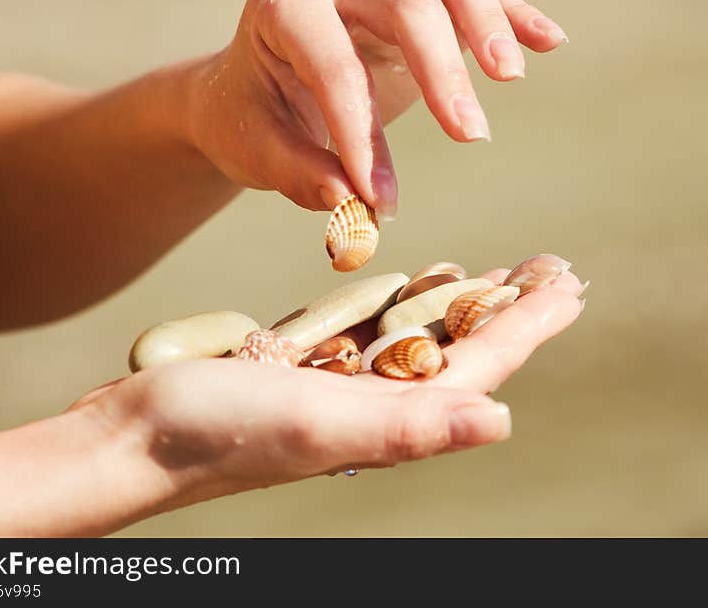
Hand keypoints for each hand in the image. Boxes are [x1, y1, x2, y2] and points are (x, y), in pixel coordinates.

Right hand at [73, 269, 583, 510]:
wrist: (136, 438)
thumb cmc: (218, 430)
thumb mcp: (316, 422)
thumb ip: (408, 426)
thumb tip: (502, 421)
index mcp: (391, 420)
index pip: (483, 362)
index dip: (531, 322)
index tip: (572, 279)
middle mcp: (377, 407)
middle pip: (464, 346)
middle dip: (512, 309)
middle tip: (554, 269)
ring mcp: (342, 387)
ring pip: (423, 336)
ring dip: (466, 302)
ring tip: (501, 275)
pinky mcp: (307, 370)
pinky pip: (373, 329)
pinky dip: (405, 301)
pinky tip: (416, 283)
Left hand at [188, 0, 566, 218]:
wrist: (247, 89)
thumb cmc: (250, 117)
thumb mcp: (256, 150)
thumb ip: (300, 175)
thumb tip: (352, 207)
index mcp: (285, 5)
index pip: (336, 68)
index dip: (362, 136)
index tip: (379, 200)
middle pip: (409, 7)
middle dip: (442, 74)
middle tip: (470, 138)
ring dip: (487, 26)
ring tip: (509, 80)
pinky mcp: (414, 3)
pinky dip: (510, 15)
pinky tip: (550, 42)